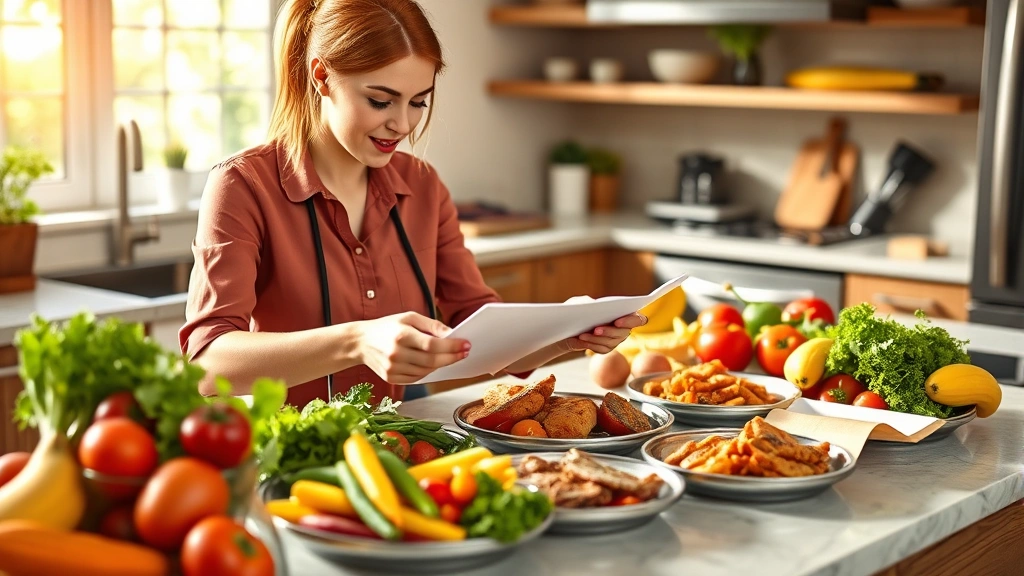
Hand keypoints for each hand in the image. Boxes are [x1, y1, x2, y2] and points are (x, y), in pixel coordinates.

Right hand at [352, 312, 469, 383]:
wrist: (360, 342)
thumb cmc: (387, 327)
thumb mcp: (408, 317)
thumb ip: (431, 324)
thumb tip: (452, 333)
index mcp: (401, 335)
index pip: (432, 345)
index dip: (451, 346)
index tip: (466, 344)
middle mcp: (396, 354)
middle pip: (431, 360)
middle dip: (452, 357)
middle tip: (465, 352)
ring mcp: (393, 368)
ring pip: (426, 371)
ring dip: (441, 365)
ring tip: (450, 356)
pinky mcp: (391, 378)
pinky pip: (417, 378)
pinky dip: (428, 371)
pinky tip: (433, 363)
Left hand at [558, 296, 647, 353]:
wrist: (572, 323)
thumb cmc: (580, 309)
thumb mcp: (581, 301)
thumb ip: (587, 301)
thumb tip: (591, 305)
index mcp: (626, 313)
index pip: (638, 320)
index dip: (630, 321)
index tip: (617, 321)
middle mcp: (624, 328)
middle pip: (623, 333)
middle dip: (609, 331)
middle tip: (596, 329)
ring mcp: (616, 340)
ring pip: (611, 342)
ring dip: (597, 338)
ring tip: (583, 335)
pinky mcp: (606, 348)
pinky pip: (602, 349)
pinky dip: (591, 344)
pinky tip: (582, 339)